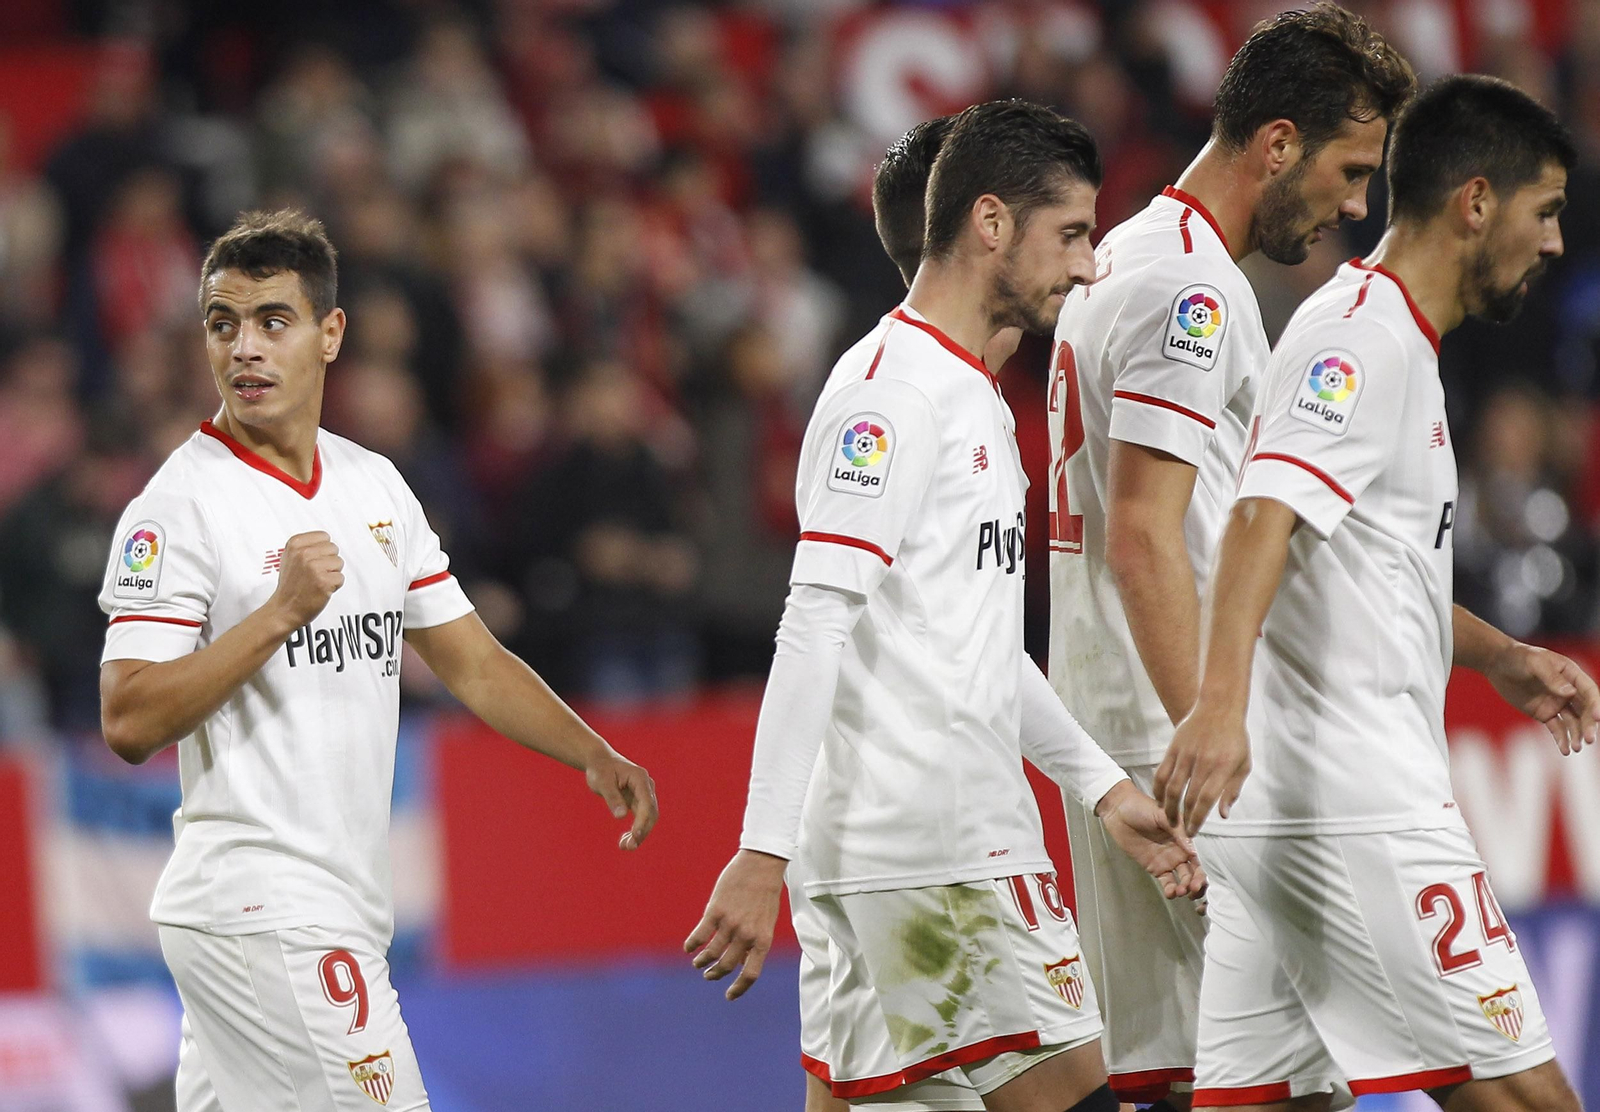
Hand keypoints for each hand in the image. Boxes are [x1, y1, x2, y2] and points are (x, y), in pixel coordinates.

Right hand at [269, 531, 342, 627]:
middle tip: (314, 574)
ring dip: (332, 573)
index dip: (322, 551)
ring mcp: (314, 567)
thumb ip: (306, 546)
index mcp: (295, 543)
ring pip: (339, 563)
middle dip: (328, 562)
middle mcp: (304, 553)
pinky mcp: (324, 581)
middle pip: (334, 549)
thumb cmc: (289, 586)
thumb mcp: (290, 557)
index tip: (313, 561)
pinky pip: (341, 578)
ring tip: (317, 581)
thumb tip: (325, 540)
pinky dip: (334, 586)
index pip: (324, 537)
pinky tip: (320, 589)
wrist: (284, 609)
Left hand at [585, 751, 658, 848]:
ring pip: (648, 818)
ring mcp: (644, 794)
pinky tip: (624, 841)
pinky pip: (641, 818)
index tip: (635, 835)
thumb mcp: (602, 782)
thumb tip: (621, 816)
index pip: (647, 802)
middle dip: (642, 831)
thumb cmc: (600, 769)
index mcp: (640, 778)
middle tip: (628, 847)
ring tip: (624, 847)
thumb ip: (612, 798)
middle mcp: (646, 787)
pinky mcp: (638, 801)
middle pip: (651, 813)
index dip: (642, 820)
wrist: (600, 761)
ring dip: (639, 834)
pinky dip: (634, 831)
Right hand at [683, 849, 786, 999]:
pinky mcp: (715, 911)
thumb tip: (741, 962)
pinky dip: (691, 945)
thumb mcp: (766, 921)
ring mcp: (730, 923)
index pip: (750, 974)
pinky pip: (699, 935)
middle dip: (714, 974)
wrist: (762, 864)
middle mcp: (746, 935)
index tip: (729, 996)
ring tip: (697, 963)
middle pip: (726, 966)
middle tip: (708, 975)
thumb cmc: (765, 892)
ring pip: (710, 953)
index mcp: (763, 940)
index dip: (739, 989)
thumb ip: (755, 942)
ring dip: (701, 962)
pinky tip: (688, 947)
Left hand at [1094, 780, 1206, 899]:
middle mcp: (1182, 850)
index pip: (1203, 855)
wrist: (1118, 810)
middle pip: (1197, 870)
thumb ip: (1178, 830)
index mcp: (1187, 836)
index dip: (1207, 867)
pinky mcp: (1156, 867)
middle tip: (1194, 888)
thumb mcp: (1162, 814)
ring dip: (1186, 888)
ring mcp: (1169, 860)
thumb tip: (1194, 851)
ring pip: (1184, 879)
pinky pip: (1167, 882)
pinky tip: (1171, 893)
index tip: (1205, 876)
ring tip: (1181, 891)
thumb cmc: (1141, 806)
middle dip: (1198, 882)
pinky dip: (1171, 890)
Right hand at [1154, 703, 1250, 833]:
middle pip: (1188, 797)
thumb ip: (1232, 791)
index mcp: (1222, 768)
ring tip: (1168, 818)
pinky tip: (1159, 799)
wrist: (1219, 707)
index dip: (1197, 819)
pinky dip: (1158, 788)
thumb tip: (1222, 815)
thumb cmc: (1235, 738)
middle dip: (1183, 817)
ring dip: (1168, 806)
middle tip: (1181, 829)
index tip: (1192, 831)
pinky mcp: (1174, 748)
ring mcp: (1186, 754)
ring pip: (1171, 787)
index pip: (1205, 800)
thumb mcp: (1244, 765)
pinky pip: (1162, 772)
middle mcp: (1203, 762)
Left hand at [1484, 642, 1599, 755]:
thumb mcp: (1535, 663)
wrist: (1497, 663)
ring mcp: (1557, 703)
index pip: (1589, 692)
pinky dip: (1561, 739)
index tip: (1597, 717)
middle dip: (1588, 725)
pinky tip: (1564, 750)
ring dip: (1576, 735)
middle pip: (1584, 710)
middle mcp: (1568, 691)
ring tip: (1575, 748)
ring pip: (1573, 722)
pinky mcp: (1544, 713)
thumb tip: (1570, 693)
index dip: (1595, 705)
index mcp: (1571, 674)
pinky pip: (1557, 728)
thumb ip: (1552, 678)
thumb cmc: (1518, 657)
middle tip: (1589, 739)